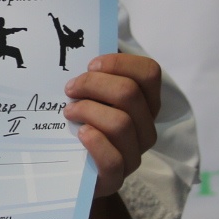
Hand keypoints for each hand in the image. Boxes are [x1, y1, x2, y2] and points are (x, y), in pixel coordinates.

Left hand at [63, 53, 161, 196]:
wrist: (70, 171)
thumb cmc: (81, 122)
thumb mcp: (90, 94)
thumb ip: (95, 72)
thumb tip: (82, 39)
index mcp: (145, 102)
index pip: (149, 72)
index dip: (118, 63)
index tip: (90, 65)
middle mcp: (146, 128)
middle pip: (129, 94)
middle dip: (93, 84)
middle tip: (70, 88)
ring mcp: (133, 155)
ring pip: (120, 123)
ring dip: (87, 111)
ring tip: (69, 112)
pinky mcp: (115, 179)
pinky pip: (113, 160)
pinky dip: (94, 142)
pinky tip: (79, 134)